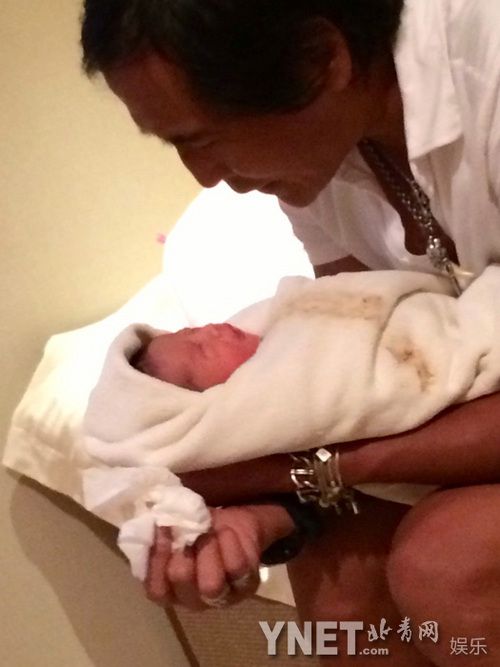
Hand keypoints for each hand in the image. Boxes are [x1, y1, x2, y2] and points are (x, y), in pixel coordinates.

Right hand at [144, 503, 293, 609]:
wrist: (237, 524)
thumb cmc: (200, 528)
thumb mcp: (179, 527)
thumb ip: (164, 532)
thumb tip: (152, 521)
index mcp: (172, 590)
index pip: (156, 590)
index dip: (157, 558)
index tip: (163, 527)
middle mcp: (195, 600)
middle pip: (181, 581)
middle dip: (183, 548)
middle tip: (188, 528)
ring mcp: (223, 596)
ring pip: (210, 584)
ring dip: (207, 548)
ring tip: (208, 531)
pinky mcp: (247, 585)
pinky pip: (235, 568)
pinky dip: (229, 544)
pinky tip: (226, 532)